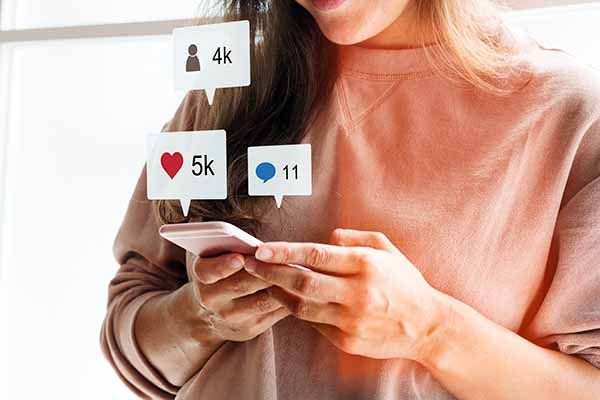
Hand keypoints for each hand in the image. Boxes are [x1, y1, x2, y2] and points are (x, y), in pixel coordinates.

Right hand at [187, 253, 290, 342]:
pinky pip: (273, 313)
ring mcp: (231, 317)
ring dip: (283, 286)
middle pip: (242, 284)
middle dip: (267, 271)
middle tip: (288, 257)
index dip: (224, 265)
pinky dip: (289, 299)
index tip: (239, 258)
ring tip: (301, 271)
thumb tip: (260, 244)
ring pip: (262, 301)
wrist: (209, 315)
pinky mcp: (249, 329)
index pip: (209, 271)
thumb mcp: (214, 258)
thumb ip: (229, 247)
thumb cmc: (220, 274)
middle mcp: (212, 299)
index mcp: (202, 276)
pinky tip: (300, 288)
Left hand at [243, 229, 445, 360]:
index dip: (284, 252)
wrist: (426, 325)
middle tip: (250, 264)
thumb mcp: (386, 249)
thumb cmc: (404, 282)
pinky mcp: (347, 340)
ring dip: (278, 292)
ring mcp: (351, 320)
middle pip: (302, 281)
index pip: (315, 255)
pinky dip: (298, 310)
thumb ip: (354, 238)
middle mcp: (357, 292)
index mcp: (365, 264)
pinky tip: (288, 299)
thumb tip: (326, 236)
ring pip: (302, 306)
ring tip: (264, 281)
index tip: (261, 249)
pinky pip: (313, 324)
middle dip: (270, 272)